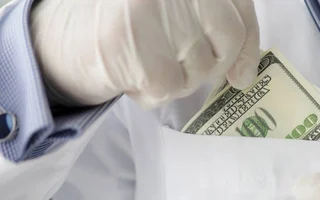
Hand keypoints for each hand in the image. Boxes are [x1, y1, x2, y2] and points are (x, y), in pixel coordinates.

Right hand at [30, 0, 259, 107]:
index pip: (239, 8)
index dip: (249, 45)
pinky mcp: (128, 41)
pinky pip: (169, 86)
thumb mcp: (178, 14)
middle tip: (189, 67)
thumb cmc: (134, 27)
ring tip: (151, 64)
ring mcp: (149, 8)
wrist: (65, 37)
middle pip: (227, 35)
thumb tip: (245, 76)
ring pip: (200, 65)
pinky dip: (155, 93)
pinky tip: (134, 77)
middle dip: (215, 63)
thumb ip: (217, 29)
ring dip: (181, 79)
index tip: (243, 74)